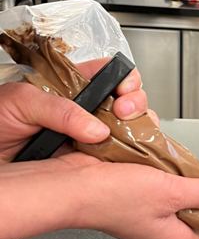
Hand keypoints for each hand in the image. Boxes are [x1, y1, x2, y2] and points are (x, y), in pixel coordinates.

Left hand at [0, 60, 154, 162]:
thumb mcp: (21, 102)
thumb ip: (59, 109)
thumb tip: (97, 127)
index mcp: (71, 87)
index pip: (110, 74)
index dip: (125, 78)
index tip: (123, 89)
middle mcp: (86, 112)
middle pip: (128, 101)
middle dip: (135, 103)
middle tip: (123, 112)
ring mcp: (91, 139)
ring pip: (130, 130)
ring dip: (137, 130)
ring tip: (124, 135)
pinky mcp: (91, 164)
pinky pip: (120, 159)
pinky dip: (131, 157)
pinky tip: (128, 155)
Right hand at [0, 154, 198, 238]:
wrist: (73, 186)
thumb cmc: (114, 196)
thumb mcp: (170, 191)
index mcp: (169, 238)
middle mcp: (154, 230)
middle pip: (187, 209)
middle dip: (191, 188)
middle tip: (191, 172)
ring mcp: (138, 214)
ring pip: (167, 194)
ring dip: (170, 176)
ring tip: (169, 164)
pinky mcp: (125, 197)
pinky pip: (148, 183)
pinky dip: (151, 170)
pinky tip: (150, 161)